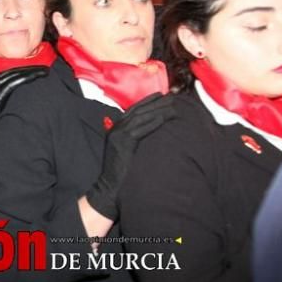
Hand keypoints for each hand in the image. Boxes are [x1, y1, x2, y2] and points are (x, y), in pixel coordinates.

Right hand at [0, 66, 47, 168]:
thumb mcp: (1, 102)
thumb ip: (11, 93)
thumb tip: (28, 90)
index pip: (13, 69)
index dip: (28, 68)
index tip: (42, 68)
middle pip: (16, 69)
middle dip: (32, 67)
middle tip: (46, 67)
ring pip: (16, 73)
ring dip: (32, 71)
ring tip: (45, 71)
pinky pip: (15, 81)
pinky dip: (28, 77)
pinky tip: (37, 76)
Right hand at [86, 92, 175, 220]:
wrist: (109, 186)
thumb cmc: (121, 170)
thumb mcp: (125, 149)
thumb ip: (133, 138)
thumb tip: (150, 130)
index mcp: (116, 127)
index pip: (134, 109)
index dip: (148, 101)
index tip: (162, 95)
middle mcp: (116, 128)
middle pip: (138, 110)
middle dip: (155, 102)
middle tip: (171, 97)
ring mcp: (119, 134)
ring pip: (141, 117)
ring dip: (157, 110)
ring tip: (172, 106)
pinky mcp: (123, 143)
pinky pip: (140, 129)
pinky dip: (152, 122)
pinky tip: (163, 118)